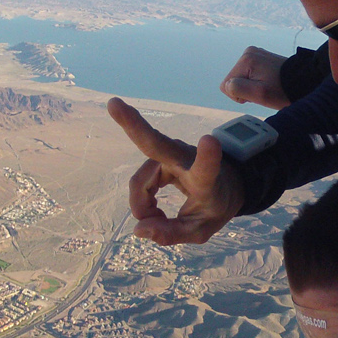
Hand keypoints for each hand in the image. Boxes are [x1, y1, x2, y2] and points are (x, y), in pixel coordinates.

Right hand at [107, 97, 244, 243]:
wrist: (224, 186)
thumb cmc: (214, 206)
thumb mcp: (200, 230)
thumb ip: (171, 233)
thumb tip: (138, 229)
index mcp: (206, 178)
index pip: (207, 168)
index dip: (208, 156)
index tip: (210, 139)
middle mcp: (186, 158)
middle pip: (155, 143)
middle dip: (133, 125)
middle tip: (113, 104)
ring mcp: (170, 152)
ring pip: (140, 182)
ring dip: (144, 205)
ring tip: (158, 219)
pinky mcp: (158, 154)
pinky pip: (139, 181)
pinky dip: (143, 200)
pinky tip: (154, 210)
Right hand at [220, 46, 289, 109]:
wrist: (303, 82)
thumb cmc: (282, 91)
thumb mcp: (260, 94)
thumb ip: (238, 88)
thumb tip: (228, 85)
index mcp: (246, 59)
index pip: (226, 85)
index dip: (239, 95)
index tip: (256, 94)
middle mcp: (249, 52)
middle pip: (233, 80)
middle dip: (246, 89)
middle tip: (264, 90)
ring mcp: (256, 54)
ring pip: (241, 77)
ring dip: (252, 86)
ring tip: (268, 86)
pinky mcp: (261, 57)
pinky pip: (249, 74)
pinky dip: (256, 81)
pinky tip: (268, 81)